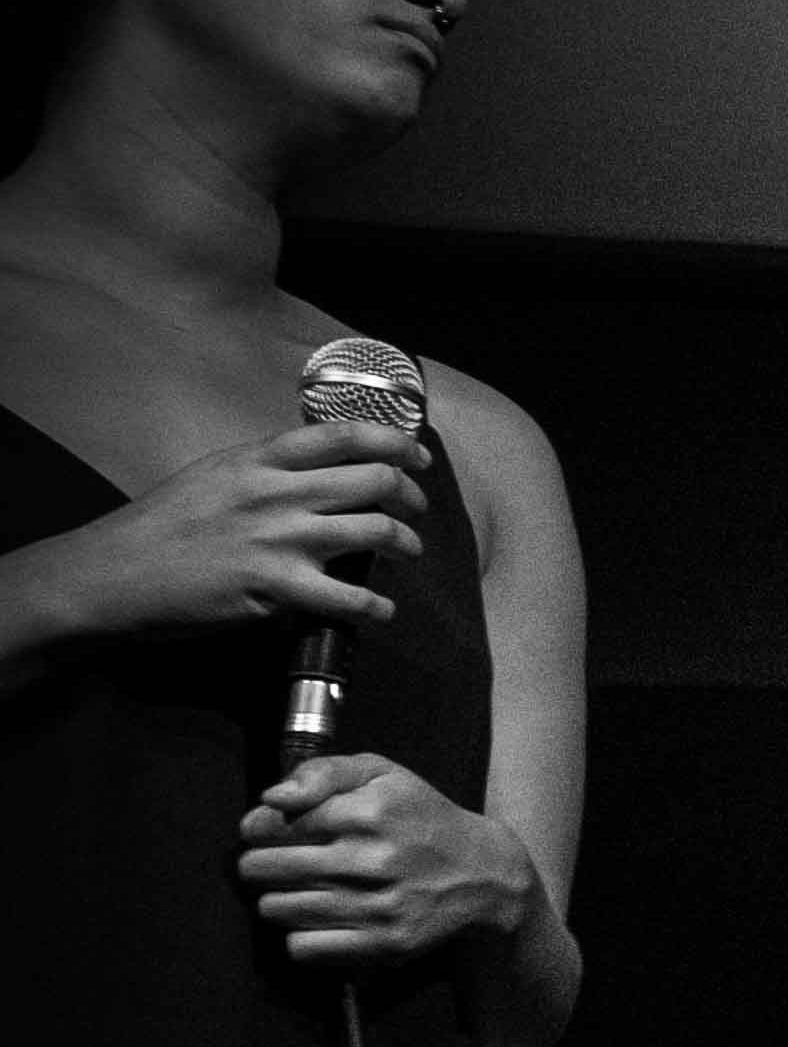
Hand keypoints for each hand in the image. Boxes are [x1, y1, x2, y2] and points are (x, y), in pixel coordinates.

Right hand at [23, 420, 425, 647]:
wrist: (110, 574)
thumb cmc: (159, 527)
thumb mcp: (211, 475)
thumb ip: (265, 468)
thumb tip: (316, 468)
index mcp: (257, 459)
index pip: (345, 435)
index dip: (395, 443)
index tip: (417, 458)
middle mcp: (275, 492)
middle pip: (374, 481)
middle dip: (410, 497)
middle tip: (416, 511)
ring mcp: (277, 539)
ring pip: (375, 531)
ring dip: (405, 544)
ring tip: (407, 553)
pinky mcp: (274, 587)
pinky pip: (349, 598)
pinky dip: (376, 607)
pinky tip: (381, 611)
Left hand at [237, 752, 541, 973]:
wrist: (487, 873)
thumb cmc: (420, 817)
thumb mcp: (381, 774)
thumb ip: (322, 772)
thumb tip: (271, 800)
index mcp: (368, 812)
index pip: (271, 826)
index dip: (260, 830)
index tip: (269, 834)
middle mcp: (373, 860)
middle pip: (264, 869)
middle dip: (260, 866)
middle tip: (277, 866)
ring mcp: (380, 906)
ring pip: (277, 909)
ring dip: (278, 901)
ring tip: (300, 892)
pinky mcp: (386, 944)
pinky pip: (304, 948)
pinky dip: (301, 936)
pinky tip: (319, 922)